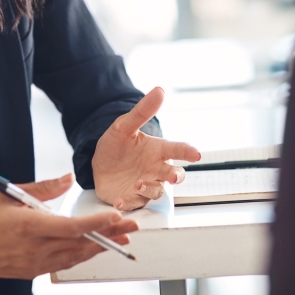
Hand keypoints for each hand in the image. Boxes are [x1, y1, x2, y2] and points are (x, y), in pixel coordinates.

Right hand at [0, 173, 137, 294]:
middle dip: (110, 235)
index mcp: (29, 227)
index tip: (119, 216)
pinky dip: (79, 255)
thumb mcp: (8, 194)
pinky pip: (61, 264)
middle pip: (82, 245)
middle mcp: (34, 249)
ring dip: (98, 247)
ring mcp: (32, 264)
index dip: (100, 223)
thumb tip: (67, 179)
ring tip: (119, 238)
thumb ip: (42, 188)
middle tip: (132, 227)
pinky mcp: (29, 273)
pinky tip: (89, 248)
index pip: (74, 226)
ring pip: (75, 257)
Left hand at [92, 87, 200, 210]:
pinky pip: (135, 204)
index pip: (177, 150)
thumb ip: (142, 111)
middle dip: (175, 176)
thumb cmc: (116, 144)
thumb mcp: (124, 126)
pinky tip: (120, 200)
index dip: (188, 152)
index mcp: (157, 150)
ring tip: (137, 183)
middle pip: (174, 175)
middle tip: (172, 175)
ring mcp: (146, 185)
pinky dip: (129, 203)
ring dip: (149, 188)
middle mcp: (156, 169)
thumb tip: (159, 90)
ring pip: (156, 191)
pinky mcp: (132, 199)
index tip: (196, 154)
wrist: (98, 164)